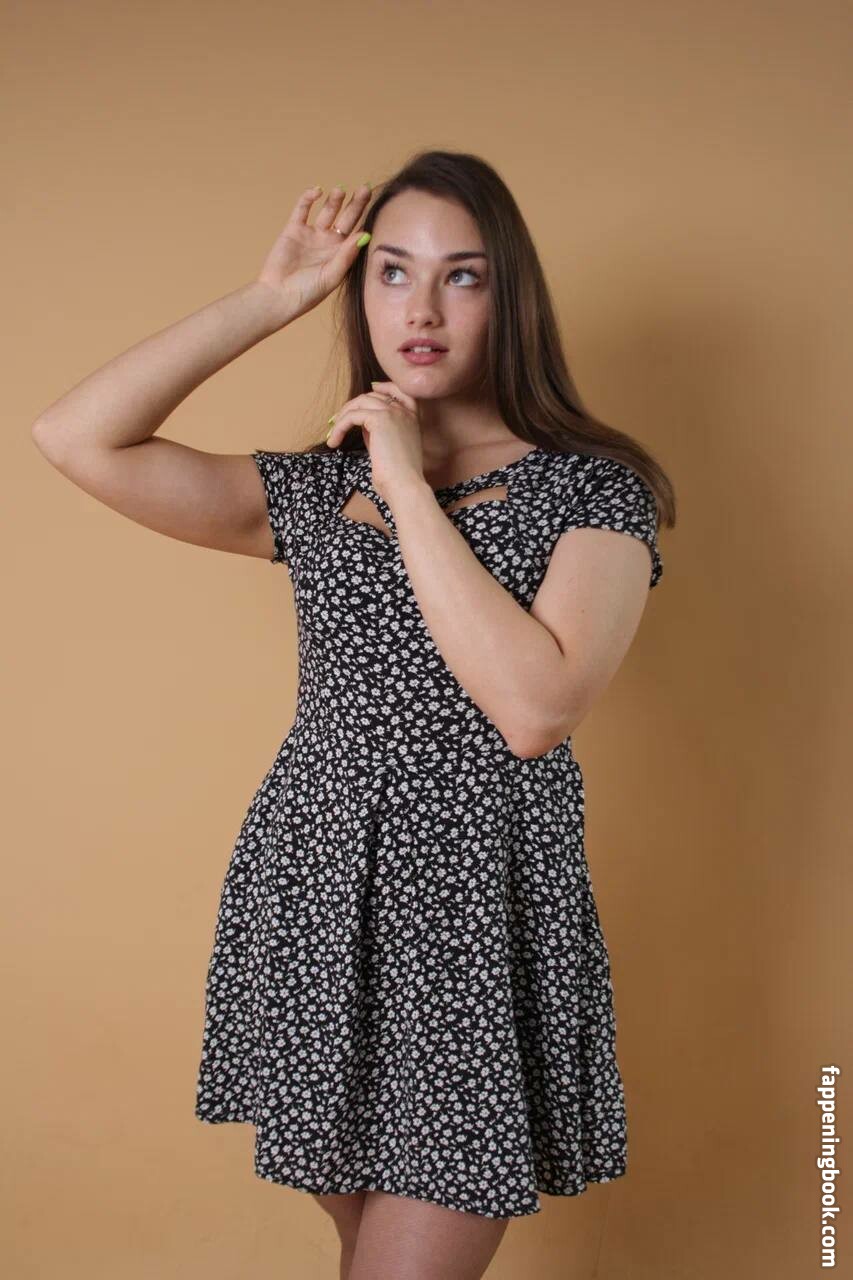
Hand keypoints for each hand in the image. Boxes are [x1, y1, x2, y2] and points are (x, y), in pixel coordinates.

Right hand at [255, 184, 370, 322]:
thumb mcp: (332, 275)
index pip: (357, 230)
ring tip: (339, 191)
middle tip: (364, 188)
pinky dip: (308, 198)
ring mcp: (311, 235)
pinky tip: (317, 191)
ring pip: (326, 211)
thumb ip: (347, 255)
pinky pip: (302, 209)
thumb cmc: (307, 293)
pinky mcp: (293, 230)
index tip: (373, 202)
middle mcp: (328, 242)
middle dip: (355, 203)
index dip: (365, 216)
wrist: (278, 296)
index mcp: (341, 254)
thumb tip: (365, 234)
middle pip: (346, 217)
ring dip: (334, 200)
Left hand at [326, 380, 424, 503]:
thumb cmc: (398, 476)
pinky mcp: (380, 419)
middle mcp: (404, 412)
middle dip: (353, 406)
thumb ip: (379, 433)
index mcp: (411, 418)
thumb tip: (362, 424)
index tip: (372, 387)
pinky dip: (340, 427)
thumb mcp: (389, 448)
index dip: (384, 386)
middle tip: (337, 422)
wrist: (405, 485)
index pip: (399, 391)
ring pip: (360, 402)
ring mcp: (393, 413)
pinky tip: (334, 442)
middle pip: (373, 396)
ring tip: (334, 434)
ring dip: (343, 417)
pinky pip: (352, 416)